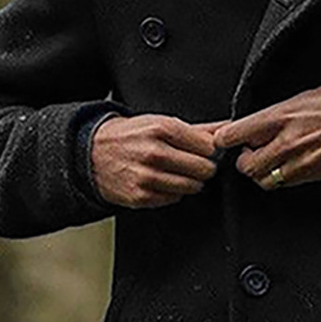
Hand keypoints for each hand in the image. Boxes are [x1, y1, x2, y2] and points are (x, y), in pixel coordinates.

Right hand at [92, 115, 226, 208]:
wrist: (93, 154)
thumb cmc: (132, 136)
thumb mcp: (161, 123)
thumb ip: (198, 128)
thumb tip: (227, 128)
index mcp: (162, 129)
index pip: (208, 147)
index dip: (212, 150)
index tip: (207, 151)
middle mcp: (154, 153)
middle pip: (204, 169)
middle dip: (204, 167)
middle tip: (194, 163)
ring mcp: (146, 177)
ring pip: (192, 186)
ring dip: (191, 181)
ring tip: (178, 171)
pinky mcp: (140, 196)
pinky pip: (174, 198)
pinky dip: (174, 191)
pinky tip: (163, 180)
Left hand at [212, 79, 320, 190]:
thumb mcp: (301, 97)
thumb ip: (274, 114)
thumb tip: (254, 124)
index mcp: (279, 117)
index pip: (234, 134)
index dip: (224, 138)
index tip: (225, 138)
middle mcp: (286, 142)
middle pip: (246, 166)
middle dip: (245, 160)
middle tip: (251, 151)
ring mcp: (299, 162)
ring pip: (264, 180)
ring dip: (262, 172)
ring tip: (271, 159)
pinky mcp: (312, 175)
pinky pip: (285, 184)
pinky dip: (282, 178)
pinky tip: (289, 165)